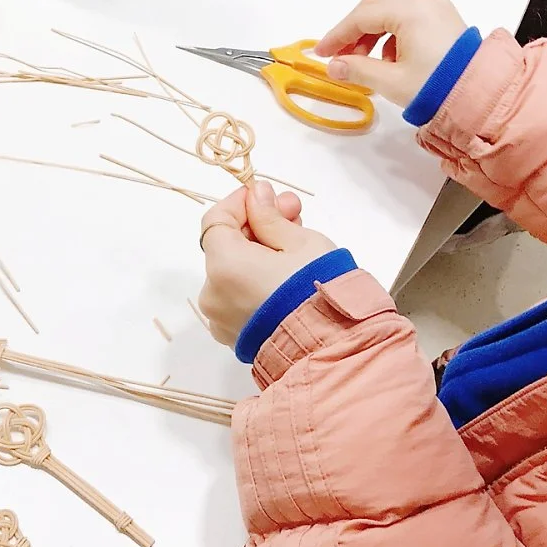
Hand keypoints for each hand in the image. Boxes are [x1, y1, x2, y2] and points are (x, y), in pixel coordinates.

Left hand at [198, 182, 335, 347]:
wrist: (334, 350)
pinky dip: (256, 280)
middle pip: (226, 247)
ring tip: (297, 241)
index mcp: (223, 266)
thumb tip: (256, 195)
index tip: (266, 195)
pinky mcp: (236, 336)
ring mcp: (222, 319)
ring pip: (234, 272)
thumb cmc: (319, 291)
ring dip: (259, 252)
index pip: (216, 221)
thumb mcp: (300, 243)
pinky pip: (240, 297)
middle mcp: (213, 294)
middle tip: (293, 212)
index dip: (240, 202)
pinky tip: (285, 273)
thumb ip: (270, 216)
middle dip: (257, 225)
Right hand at [314, 0, 467, 107]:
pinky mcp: (446, 20)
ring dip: (372, 31)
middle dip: (353, 29)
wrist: (482, 97)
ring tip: (364, 62)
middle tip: (339, 54)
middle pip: (376, 5)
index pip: (362, 17)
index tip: (321, 53)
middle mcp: (424, 3)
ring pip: (392, 10)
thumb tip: (333, 67)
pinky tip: (390, 59)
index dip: (337, 35)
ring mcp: (438, 9)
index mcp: (410, 12)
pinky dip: (392, 33)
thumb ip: (357, 71)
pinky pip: (410, 17)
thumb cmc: (436, 87)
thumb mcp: (391, 82)